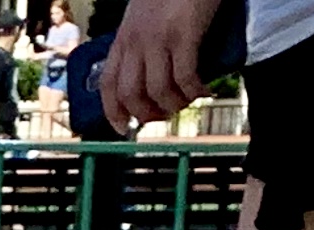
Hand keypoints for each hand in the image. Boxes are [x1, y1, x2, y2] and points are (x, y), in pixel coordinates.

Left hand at [101, 0, 220, 129]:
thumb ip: (142, 42)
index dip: (113, 113)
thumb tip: (148, 73)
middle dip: (148, 114)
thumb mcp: (145, 17)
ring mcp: (158, 39)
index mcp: (123, 38)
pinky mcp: (183, 35)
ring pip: (158, 91)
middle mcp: (136, 42)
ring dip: (174, 105)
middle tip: (166, 115)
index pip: (108, 85)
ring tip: (188, 101)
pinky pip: (185, 77)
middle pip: (131, 95)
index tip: (123, 128)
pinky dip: (195, 91)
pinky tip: (205, 91)